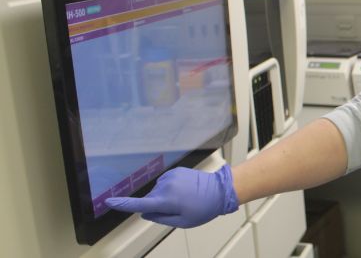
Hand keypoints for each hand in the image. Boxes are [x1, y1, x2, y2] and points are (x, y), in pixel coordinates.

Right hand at [105, 165, 238, 227]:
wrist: (220, 189)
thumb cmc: (203, 209)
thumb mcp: (183, 221)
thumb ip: (162, 218)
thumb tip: (146, 213)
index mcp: (166, 200)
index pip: (139, 204)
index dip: (123, 204)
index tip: (108, 202)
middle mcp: (165, 186)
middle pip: (150, 199)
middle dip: (157, 205)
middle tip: (178, 209)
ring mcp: (170, 176)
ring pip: (158, 191)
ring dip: (165, 196)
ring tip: (185, 199)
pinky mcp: (176, 171)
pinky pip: (166, 183)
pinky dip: (171, 188)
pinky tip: (185, 191)